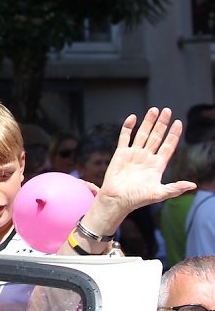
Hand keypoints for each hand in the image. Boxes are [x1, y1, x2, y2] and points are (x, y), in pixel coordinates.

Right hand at [90, 108, 194, 230]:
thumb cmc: (137, 199)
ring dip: (148, 122)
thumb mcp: (159, 194)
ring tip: (154, 110)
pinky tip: (133, 118)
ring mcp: (133, 154)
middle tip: (167, 111)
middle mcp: (146, 157)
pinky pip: (125, 137)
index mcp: (157, 165)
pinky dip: (128, 127)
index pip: (168, 146)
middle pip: (157, 136)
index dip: (173, 134)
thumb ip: (175, 188)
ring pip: (143, 134)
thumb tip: (192, 185)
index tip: (178, 123)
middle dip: (162, 123)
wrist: (116, 200)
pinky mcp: (120, 153)